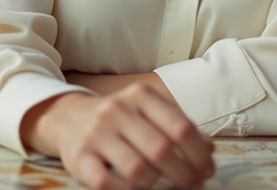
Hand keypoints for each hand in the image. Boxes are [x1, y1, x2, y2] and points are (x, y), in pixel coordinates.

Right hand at [21, 83, 214, 189]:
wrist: (67, 117)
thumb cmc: (119, 119)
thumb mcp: (147, 112)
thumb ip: (177, 126)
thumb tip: (209, 149)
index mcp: (139, 95)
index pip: (180, 126)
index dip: (199, 154)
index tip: (207, 169)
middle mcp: (116, 110)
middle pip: (162, 150)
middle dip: (184, 174)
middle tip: (193, 184)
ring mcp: (96, 133)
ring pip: (137, 169)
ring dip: (159, 186)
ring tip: (167, 188)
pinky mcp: (79, 156)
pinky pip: (108, 183)